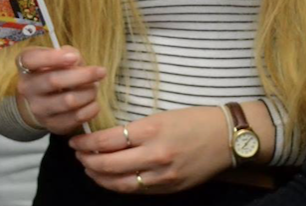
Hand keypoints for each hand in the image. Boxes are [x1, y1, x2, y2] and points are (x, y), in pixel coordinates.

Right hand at [15, 46, 105, 135]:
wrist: (42, 100)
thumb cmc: (53, 72)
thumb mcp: (56, 57)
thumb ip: (68, 54)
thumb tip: (77, 60)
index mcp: (25, 66)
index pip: (31, 59)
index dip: (52, 57)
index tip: (74, 57)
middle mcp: (27, 88)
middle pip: (54, 81)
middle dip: (83, 75)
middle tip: (101, 72)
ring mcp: (38, 108)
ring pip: (68, 101)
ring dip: (88, 92)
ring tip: (94, 88)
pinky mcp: (52, 124)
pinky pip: (76, 118)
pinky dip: (90, 109)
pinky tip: (93, 103)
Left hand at [71, 107, 231, 194]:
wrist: (228, 137)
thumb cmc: (196, 120)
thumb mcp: (163, 116)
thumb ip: (136, 130)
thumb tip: (108, 139)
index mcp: (152, 130)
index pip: (108, 141)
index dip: (87, 144)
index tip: (76, 141)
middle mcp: (155, 155)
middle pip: (109, 165)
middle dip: (88, 161)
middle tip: (78, 155)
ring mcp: (163, 175)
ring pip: (120, 183)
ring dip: (100, 177)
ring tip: (90, 169)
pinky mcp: (170, 188)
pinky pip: (138, 190)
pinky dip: (119, 186)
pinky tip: (111, 180)